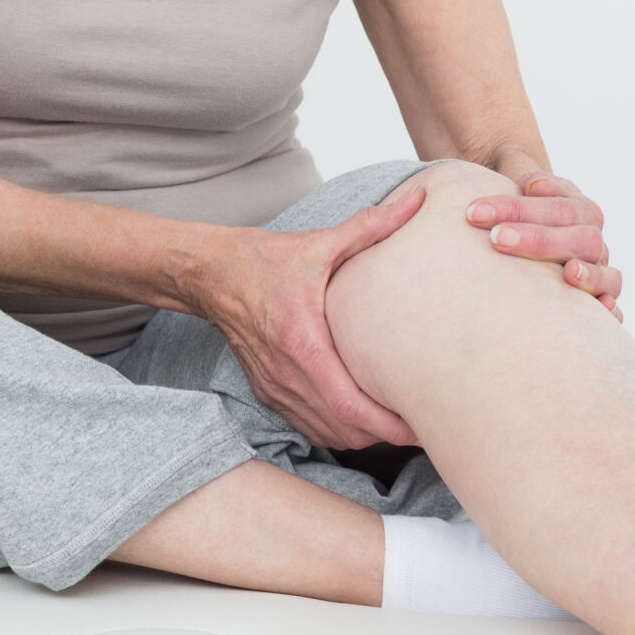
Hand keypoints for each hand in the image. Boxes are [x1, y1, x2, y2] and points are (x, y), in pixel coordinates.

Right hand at [199, 187, 425, 450]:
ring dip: (363, 435)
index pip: (350, 405)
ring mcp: (275, 388)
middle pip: (344, 430)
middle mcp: (287, 374)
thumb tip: (419, 199)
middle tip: (423, 425)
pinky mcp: (268, 392)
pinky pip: (309, 426)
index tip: (420, 424)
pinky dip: (338, 429)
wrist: (212, 275)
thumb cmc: (267, 259)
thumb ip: (372, 225)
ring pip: (327, 434)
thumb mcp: (320, 242)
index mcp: (302, 342)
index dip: (387, 424)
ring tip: (398, 424)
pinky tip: (362, 415)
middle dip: (385, 435)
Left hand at [464, 172, 623, 317]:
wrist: (528, 237)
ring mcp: (598, 269)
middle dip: (539, 239)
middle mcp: (591, 237)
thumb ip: (522, 179)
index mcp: (577, 207)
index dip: (517, 208)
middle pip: (581, 238)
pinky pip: (613, 305)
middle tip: (496, 238)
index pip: (557, 206)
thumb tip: (533, 187)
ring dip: (590, 274)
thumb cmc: (513, 217)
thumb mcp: (516, 191)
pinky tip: (602, 309)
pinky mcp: (600, 297)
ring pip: (607, 272)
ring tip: (568, 272)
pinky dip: (611, 309)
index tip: (474, 212)